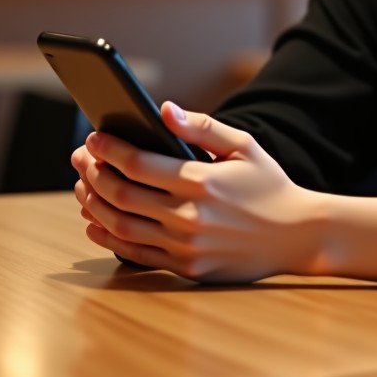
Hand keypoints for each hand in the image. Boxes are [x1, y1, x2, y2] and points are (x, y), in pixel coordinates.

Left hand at [71, 103, 320, 282]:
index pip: (138, 163)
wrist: (297, 235)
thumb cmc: (269, 185)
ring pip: (120, 225)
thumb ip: (202, 127)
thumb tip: (163, 109)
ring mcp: (184, 245)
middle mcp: (188, 215)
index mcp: (201, 180)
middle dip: (93, 172)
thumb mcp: (244, 146)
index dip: (109, 149)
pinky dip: (108, 237)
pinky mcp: (185, 267)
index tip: (93, 137)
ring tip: (82, 186)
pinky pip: (134, 254)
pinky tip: (95, 222)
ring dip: (93, 204)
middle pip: (121, 193)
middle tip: (79, 157)